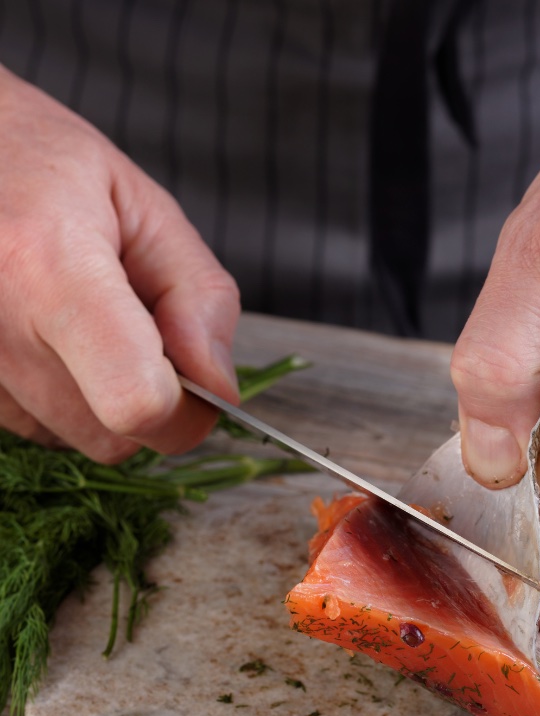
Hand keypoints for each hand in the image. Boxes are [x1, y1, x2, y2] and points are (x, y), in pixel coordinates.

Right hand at [0, 67, 239, 461]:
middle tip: (142, 332)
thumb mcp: (148, 210)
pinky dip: (62, 397)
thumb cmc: (47, 168)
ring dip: (104, 400)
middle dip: (153, 401)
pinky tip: (50, 337)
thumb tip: (218, 385)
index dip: (186, 410)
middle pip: (113, 436)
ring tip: (86, 323)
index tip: (199, 381)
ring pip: (75, 439)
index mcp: (47, 269)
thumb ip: (199, 297)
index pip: (136, 401)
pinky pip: (36, 427)